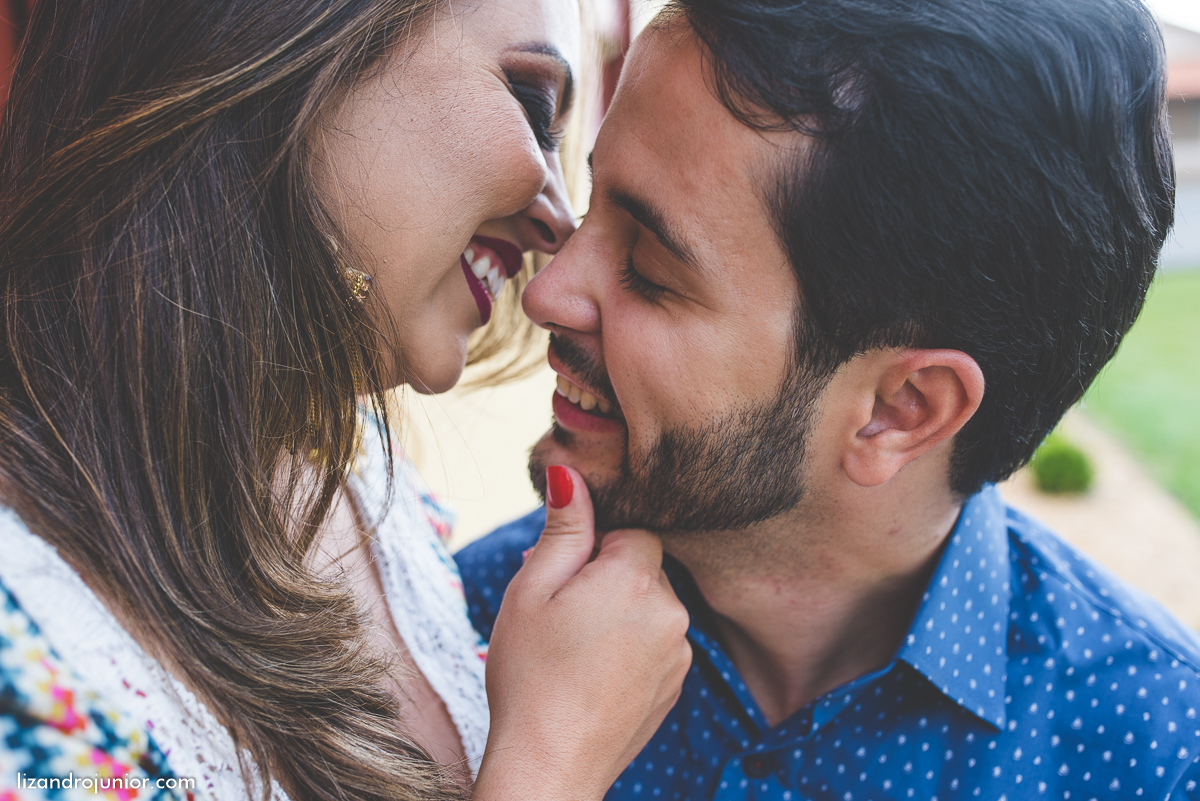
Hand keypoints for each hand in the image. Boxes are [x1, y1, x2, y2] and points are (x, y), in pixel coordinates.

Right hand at [473, 466, 691, 800]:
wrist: (549, 765)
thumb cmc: (530, 675)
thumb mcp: (532, 590)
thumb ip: (563, 528)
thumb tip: (572, 473)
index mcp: (636, 577)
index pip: (632, 530)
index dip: (594, 548)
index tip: (565, 576)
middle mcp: (672, 611)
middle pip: (643, 567)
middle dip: (605, 579)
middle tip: (560, 614)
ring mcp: (680, 653)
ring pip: (649, 607)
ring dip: (619, 614)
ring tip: (573, 650)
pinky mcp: (676, 685)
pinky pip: (656, 644)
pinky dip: (630, 649)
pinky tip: (593, 675)